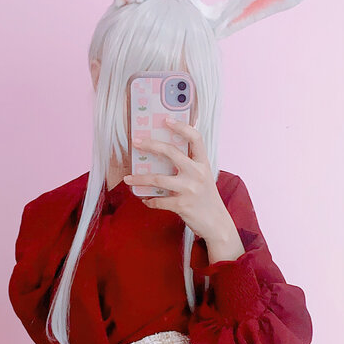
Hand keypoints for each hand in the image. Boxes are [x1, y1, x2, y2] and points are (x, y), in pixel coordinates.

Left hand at [124, 118, 235, 243]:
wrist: (216, 223)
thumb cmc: (206, 198)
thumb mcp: (203, 177)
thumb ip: (190, 165)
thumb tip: (164, 154)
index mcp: (203, 164)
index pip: (195, 138)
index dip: (181, 127)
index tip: (166, 120)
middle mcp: (197, 173)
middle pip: (171, 152)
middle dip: (151, 145)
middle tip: (136, 142)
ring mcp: (189, 189)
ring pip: (158, 179)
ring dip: (140, 178)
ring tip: (128, 179)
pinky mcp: (182, 205)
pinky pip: (159, 201)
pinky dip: (149, 200)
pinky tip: (145, 199)